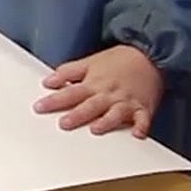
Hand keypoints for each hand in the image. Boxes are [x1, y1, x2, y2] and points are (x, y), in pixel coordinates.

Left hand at [34, 45, 164, 136]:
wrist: (151, 54)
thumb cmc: (119, 60)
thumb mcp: (89, 62)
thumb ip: (68, 72)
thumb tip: (47, 81)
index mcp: (94, 83)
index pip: (70, 93)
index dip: (54, 100)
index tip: (39, 108)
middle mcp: (109, 93)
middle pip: (91, 105)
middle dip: (77, 114)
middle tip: (63, 124)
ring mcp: (126, 101)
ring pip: (115, 113)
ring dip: (106, 122)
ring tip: (95, 129)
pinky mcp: (143, 107)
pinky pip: (143, 119)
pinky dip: (141, 126)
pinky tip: (137, 135)